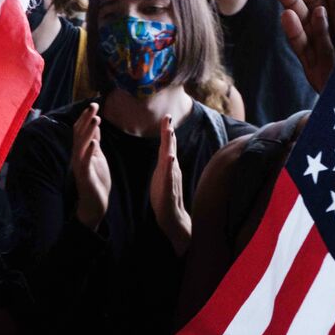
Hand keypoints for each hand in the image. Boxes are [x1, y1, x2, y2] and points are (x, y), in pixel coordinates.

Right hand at [70, 103, 110, 229]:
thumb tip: (94, 125)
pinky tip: (94, 143)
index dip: (86, 117)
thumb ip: (94, 142)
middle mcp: (78, 156)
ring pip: (81, 145)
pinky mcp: (84, 175)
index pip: (81, 130)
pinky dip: (89, 151)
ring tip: (96, 119)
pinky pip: (85, 162)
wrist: (94, 204)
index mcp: (82, 151)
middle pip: (79, 134)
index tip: (94, 104)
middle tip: (94, 105)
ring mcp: (80, 165)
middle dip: (86, 119)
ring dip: (88, 131)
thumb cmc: (96, 180)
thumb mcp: (97, 157)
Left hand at [149, 116, 190, 253]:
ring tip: (169, 132)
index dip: (167, 132)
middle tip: (167, 117)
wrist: (172, 218)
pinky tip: (171, 158)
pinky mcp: (168, 190)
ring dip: (170, 145)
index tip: (166, 116)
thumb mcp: (163, 175)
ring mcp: (171, 179)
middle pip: (169, 148)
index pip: (167, 146)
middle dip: (168, 133)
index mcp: (168, 166)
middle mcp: (171, 170)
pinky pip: (169, 176)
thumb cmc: (166, 196)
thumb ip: (166, 162)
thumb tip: (168, 150)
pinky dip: (170, 166)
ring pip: (170, 159)